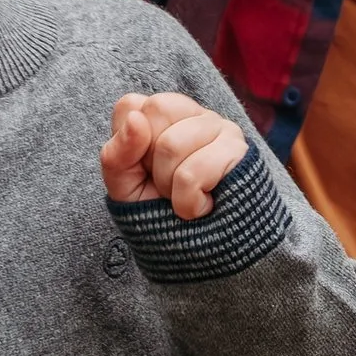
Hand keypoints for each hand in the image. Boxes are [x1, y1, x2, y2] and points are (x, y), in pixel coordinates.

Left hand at [102, 92, 251, 220]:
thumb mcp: (124, 185)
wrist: (199, 249)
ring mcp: (221, 128)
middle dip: (150, 160)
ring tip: (184, 195)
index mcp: (165, 114)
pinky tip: (202, 206)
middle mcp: (195, 114)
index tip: (142, 167)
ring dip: (168, 187)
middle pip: (155, 111)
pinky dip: (187, 203)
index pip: (131, 106)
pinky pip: (193, 174)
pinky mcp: (238, 151)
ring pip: (171, 145)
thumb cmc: (160, 208)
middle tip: (165, 183)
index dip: (127, 143)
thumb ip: (117, 153)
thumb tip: (137, 120)